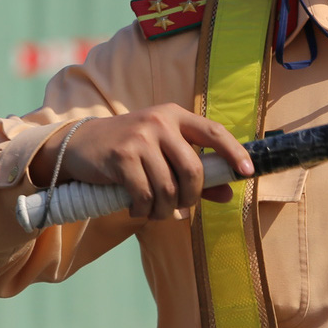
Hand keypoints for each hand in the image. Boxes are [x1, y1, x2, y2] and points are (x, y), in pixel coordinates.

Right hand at [31, 106, 253, 219]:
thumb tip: (228, 193)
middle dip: (190, 196)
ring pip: (168, 187)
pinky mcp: (121, 157)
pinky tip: (137, 210)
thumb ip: (195, 172)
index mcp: (174, 116)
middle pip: (193, 169)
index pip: (213, 132)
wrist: (80, 144)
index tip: (247, 172)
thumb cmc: (129, 151)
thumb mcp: (162, 153)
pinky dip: (144, 210)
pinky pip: (144, 195)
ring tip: (155, 211)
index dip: (233, 152)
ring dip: (164, 209)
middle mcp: (159, 122)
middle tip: (180, 206)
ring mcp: (140, 138)